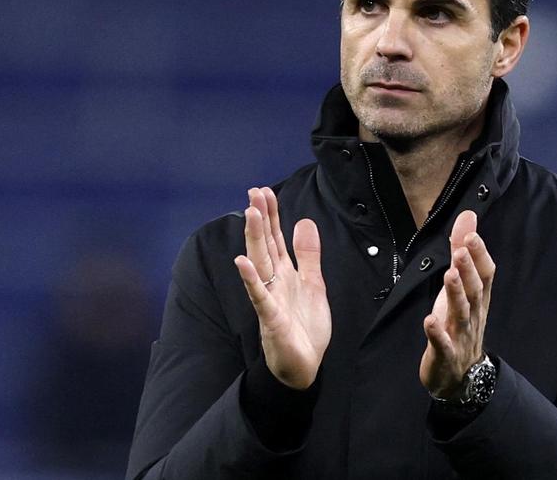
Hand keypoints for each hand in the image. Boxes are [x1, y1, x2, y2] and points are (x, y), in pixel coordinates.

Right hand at [233, 187, 330, 389]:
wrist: (305, 366)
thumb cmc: (305, 327)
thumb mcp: (314, 284)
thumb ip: (308, 255)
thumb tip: (304, 221)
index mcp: (285, 273)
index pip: (275, 238)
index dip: (271, 215)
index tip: (264, 191)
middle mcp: (273, 282)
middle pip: (265, 245)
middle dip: (260, 219)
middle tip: (254, 192)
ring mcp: (270, 299)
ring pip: (260, 264)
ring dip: (254, 239)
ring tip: (250, 214)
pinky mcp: (271, 319)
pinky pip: (259, 296)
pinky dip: (250, 280)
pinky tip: (242, 263)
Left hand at [420, 209, 495, 397]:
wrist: (459, 376)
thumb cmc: (459, 324)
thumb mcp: (460, 286)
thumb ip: (463, 252)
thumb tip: (468, 217)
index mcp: (478, 299)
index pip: (485, 274)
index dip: (479, 254)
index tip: (471, 234)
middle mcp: (473, 315)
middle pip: (475, 291)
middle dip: (469, 270)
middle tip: (461, 250)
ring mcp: (460, 336)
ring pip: (461, 314)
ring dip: (456, 295)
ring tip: (449, 275)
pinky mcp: (445, 354)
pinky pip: (442, 344)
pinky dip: (437, 333)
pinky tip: (429, 321)